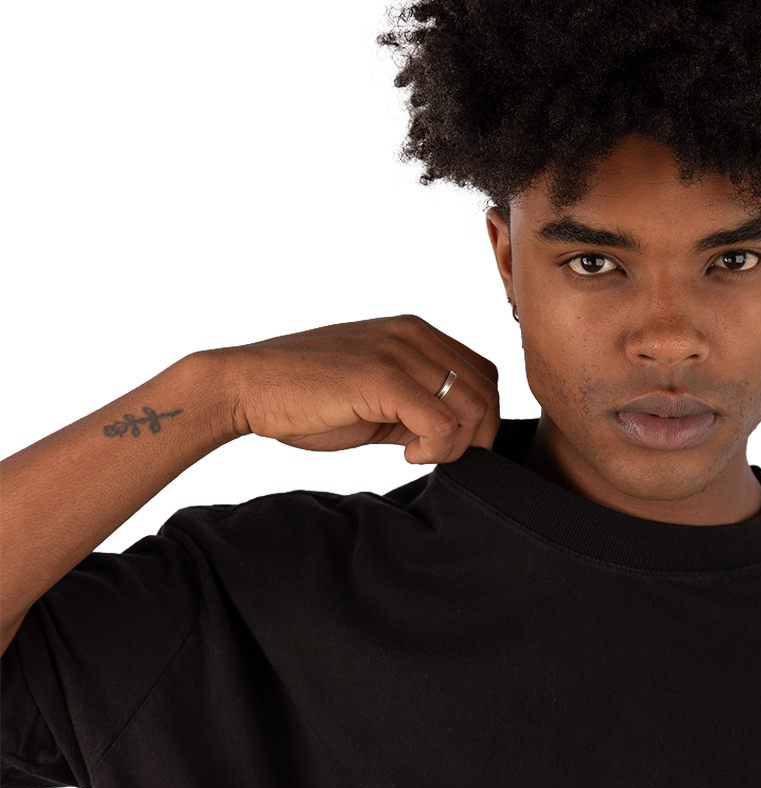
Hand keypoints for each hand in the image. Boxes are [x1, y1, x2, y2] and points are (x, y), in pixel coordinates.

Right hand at [210, 316, 499, 463]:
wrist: (246, 387)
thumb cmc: (305, 397)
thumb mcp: (376, 396)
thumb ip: (418, 404)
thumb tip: (459, 436)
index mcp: (415, 332)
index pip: (483, 374)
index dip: (477, 417)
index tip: (443, 444)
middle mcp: (414, 334)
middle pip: (486, 391)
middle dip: (475, 436)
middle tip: (434, 455)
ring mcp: (398, 352)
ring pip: (472, 407)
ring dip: (455, 445)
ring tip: (416, 453)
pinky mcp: (382, 378)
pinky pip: (443, 422)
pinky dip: (436, 449)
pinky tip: (406, 454)